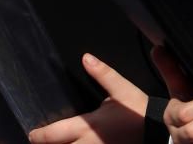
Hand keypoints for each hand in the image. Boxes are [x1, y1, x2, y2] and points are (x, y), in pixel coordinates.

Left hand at [27, 53, 147, 143]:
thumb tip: (86, 58)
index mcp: (88, 127)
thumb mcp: (121, 89)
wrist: (159, 133)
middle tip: (42, 141)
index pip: (53, 136)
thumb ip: (102, 74)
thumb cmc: (139, 111)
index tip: (32, 134)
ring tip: (58, 143)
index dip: (38, 136)